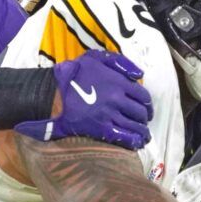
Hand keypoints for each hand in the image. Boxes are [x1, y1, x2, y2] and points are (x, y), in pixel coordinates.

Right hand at [17, 51, 151, 148]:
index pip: (143, 95)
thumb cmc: (73, 73)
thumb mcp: (95, 57)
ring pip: (134, 126)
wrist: (53, 93)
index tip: (146, 108)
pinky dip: (133, 141)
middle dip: (145, 118)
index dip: (147, 103)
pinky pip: (123, 137)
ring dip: (142, 131)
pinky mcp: (101, 129)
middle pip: (140, 112)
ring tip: (144, 135)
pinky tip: (137, 143)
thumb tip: (140, 74)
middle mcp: (117, 99)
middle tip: (143, 121)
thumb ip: (120, 62)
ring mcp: (110, 115)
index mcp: (118, 82)